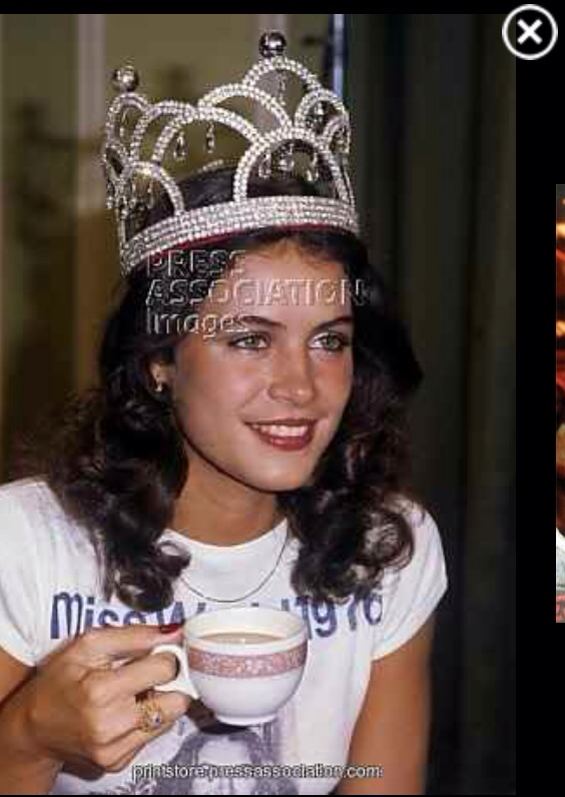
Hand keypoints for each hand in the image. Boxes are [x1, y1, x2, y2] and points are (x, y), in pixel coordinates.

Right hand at [23, 623, 188, 772]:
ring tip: (137, 690)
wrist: (34, 726)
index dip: (166, 654)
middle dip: (170, 681)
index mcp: (100, 691)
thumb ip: (134, 635)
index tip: (159, 650)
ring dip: (161, 700)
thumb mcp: (88, 645)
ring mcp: (114, 749)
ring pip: (170, 718)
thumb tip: (173, 632)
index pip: (165, 668)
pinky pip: (154, 734)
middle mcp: (110, 726)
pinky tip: (128, 709)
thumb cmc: (59, 681)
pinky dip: (148, 719)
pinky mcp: (118, 762)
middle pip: (177, 699)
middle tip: (152, 671)